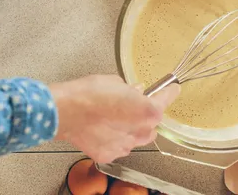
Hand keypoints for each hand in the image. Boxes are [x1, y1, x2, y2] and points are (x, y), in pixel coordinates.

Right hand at [51, 75, 179, 162]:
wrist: (64, 111)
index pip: (166, 100)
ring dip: (131, 129)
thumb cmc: (89, 93)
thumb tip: (135, 92)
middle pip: (152, 124)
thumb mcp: (115, 82)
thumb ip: (130, 90)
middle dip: (145, 115)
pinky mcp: (109, 154)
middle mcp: (141, 132)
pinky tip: (102, 129)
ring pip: (136, 138)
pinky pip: (119, 147)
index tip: (172, 89)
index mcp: (147, 111)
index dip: (169, 92)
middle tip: (132, 105)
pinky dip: (115, 139)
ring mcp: (125, 146)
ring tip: (114, 119)